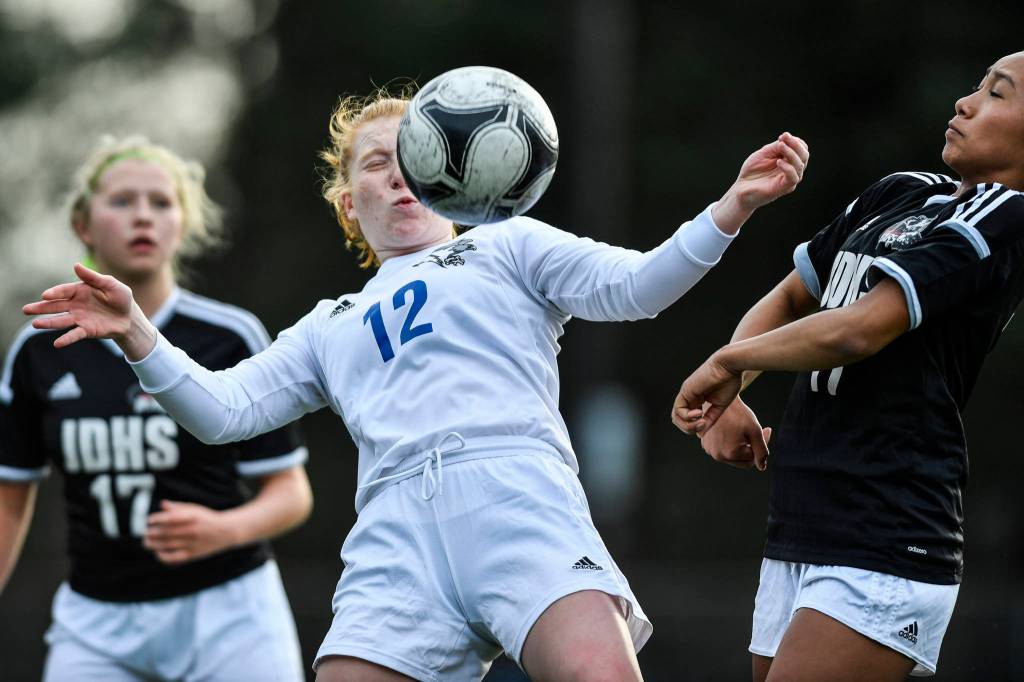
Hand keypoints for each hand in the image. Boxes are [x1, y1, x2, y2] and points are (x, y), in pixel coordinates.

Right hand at [23, 263, 154, 358]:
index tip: (45, 296)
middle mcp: (76, 305)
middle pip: (56, 306)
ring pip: (61, 320)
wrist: (130, 317)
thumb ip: (93, 277)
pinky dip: (67, 339)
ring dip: (49, 323)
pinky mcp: (87, 330)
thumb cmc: (120, 297)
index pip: (64, 291)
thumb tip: (75, 265)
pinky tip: (57, 343)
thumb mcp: (111, 284)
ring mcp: (80, 318)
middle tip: (26, 310)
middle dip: (41, 308)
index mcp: (80, 291)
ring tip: (35, 324)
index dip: (55, 293)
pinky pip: (75, 334)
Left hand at [144, 500, 239, 564]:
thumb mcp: (195, 509)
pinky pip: (174, 557)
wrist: (226, 531)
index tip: (149, 520)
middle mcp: (191, 530)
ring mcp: (192, 543)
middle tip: (146, 533)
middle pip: (166, 532)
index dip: (157, 519)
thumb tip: (162, 505)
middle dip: (152, 533)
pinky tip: (158, 552)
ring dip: (154, 544)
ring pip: (167, 545)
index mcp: (192, 517)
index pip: (170, 518)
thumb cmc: (207, 518)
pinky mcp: (193, 554)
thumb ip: (178, 507)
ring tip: (146, 542)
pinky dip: (164, 556)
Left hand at [671, 352, 741, 433]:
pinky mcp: (685, 390)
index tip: (706, 425)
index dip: (693, 427)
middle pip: (678, 419)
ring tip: (701, 422)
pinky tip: (699, 413)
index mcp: (697, 400)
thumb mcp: (720, 406)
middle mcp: (689, 397)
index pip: (687, 419)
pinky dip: (687, 416)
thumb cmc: (729, 382)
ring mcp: (686, 393)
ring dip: (687, 425)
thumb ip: (710, 419)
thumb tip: (700, 434)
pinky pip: (679, 409)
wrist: (730, 365)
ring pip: (676, 416)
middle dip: (688, 428)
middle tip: (703, 426)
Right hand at [697, 398, 771, 470]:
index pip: (752, 458)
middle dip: (750, 448)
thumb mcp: (755, 431)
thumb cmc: (738, 413)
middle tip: (756, 432)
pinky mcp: (705, 444)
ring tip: (741, 430)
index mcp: (730, 453)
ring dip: (739, 446)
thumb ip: (761, 450)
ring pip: (731, 455)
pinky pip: (722, 449)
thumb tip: (762, 467)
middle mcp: (717, 455)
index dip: (760, 446)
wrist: (719, 399)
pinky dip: (729, 443)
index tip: (766, 430)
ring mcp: (709, 450)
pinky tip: (731, 430)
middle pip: (741, 460)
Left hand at [713, 133, 809, 230]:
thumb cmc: (752, 170)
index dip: (796, 141)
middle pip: (804, 156)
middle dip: (796, 145)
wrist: (741, 187)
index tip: (784, 135)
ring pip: (800, 165)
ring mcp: (789, 179)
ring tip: (781, 147)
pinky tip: (778, 162)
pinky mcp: (784, 188)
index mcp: (789, 160)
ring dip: (791, 153)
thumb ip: (776, 146)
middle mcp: (792, 170)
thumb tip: (787, 138)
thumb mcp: (764, 153)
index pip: (802, 149)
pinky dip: (788, 168)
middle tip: (784, 138)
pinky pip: (793, 177)